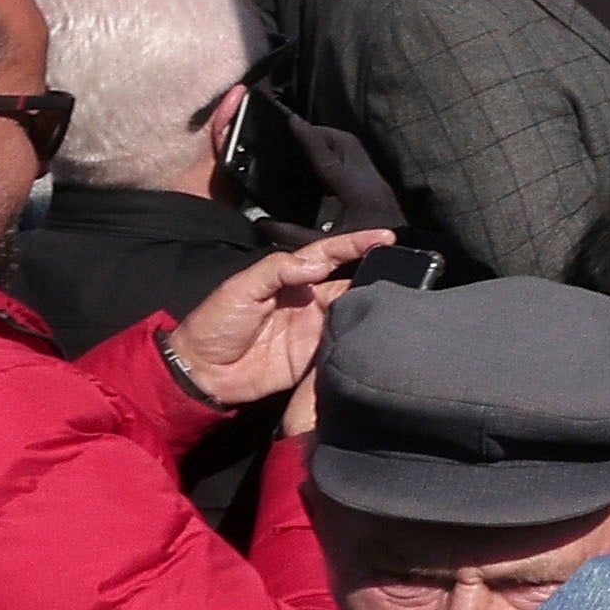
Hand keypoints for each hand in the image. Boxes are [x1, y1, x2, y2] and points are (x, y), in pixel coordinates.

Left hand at [158, 227, 387, 415]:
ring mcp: (315, 330)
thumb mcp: (242, 286)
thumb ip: (278, 269)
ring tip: (401, 296)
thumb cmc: (216, 323)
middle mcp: (309, 301)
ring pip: (353, 313)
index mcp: (291, 278)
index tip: (385, 237)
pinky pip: (345, 345)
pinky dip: (361, 339)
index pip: (329, 255)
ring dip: (373, 305)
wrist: (204, 372)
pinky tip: (380, 331)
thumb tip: (318, 263)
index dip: (356, 245)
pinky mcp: (316, 358)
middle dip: (376, 273)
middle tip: (405, 267)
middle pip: (350, 283)